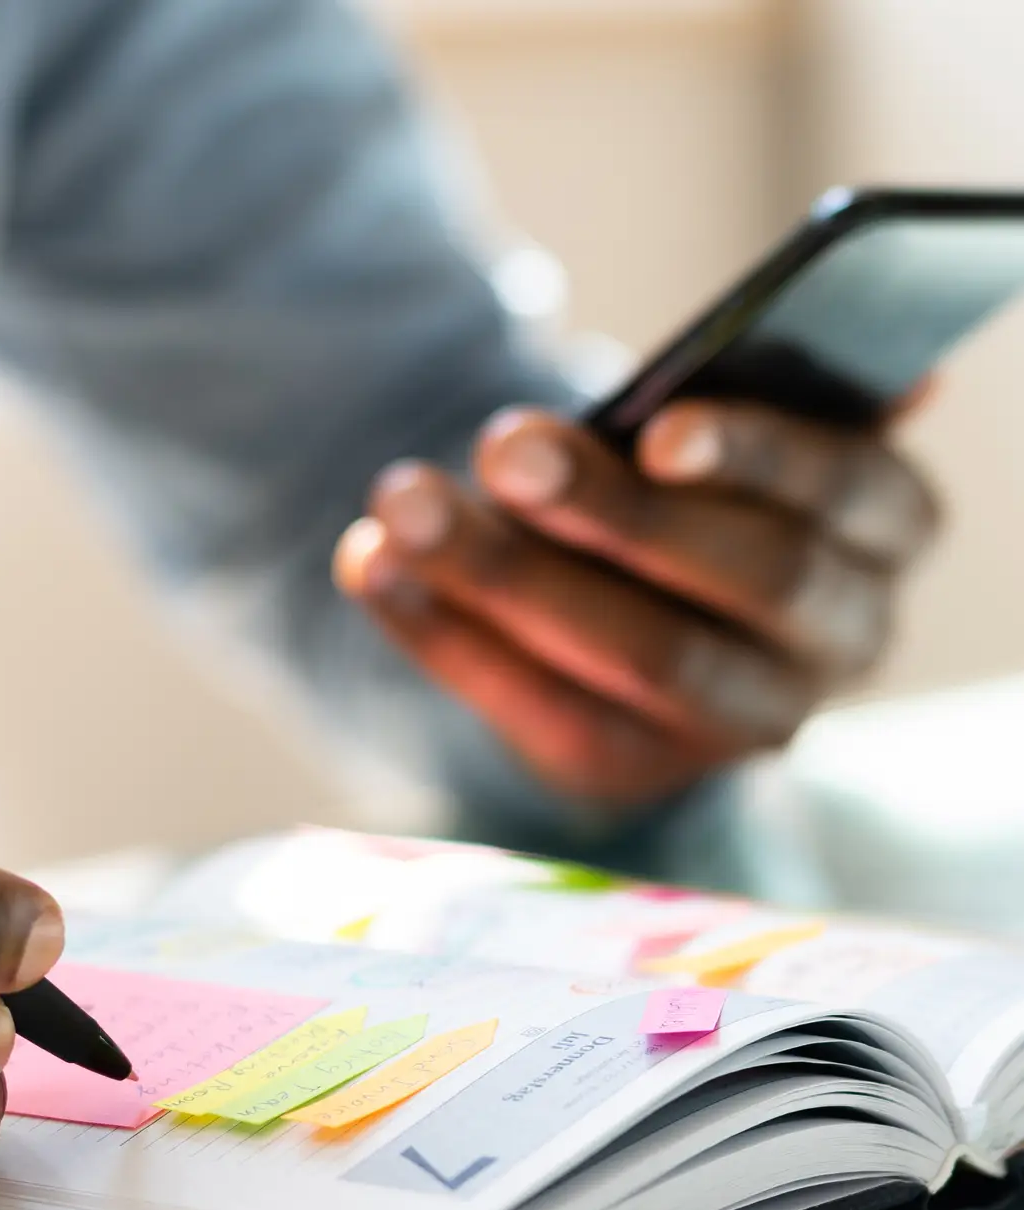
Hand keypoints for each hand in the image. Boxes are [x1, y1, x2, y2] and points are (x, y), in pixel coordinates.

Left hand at [334, 401, 937, 805]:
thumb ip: (739, 407)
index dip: (757, 458)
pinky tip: (371, 565)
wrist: (656, 604)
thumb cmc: (697, 481)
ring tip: (403, 502)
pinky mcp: (636, 767)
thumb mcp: (728, 432)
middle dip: (613, 513)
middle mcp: (837, 637)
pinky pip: (540, 710)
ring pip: (638, 657)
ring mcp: (739, 719)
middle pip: (743, 578)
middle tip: (505, 449)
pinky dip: (443, 635)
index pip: (841, 491)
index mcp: (884, 525)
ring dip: (507, 574)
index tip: (658, 430)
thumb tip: (798, 394)